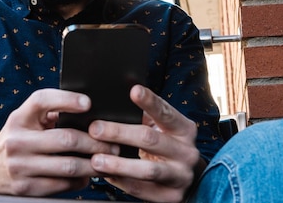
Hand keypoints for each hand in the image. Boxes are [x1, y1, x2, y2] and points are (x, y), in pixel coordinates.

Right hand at [0, 88, 117, 195]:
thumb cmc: (17, 139)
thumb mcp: (25, 120)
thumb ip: (50, 112)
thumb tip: (88, 109)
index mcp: (19, 118)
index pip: (41, 101)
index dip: (66, 100)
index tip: (88, 103)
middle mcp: (17, 141)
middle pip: (65, 139)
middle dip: (95, 142)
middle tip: (114, 143)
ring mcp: (20, 166)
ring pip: (68, 166)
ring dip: (94, 164)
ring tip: (109, 161)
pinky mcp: (26, 189)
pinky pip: (62, 185)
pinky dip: (81, 180)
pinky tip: (88, 175)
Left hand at [87, 85, 202, 202]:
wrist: (185, 177)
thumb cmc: (165, 144)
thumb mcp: (162, 128)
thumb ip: (144, 117)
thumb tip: (112, 101)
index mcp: (184, 129)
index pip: (166, 112)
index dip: (150, 101)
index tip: (134, 90)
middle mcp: (187, 152)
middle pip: (150, 139)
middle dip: (119, 133)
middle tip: (94, 129)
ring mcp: (181, 176)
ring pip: (147, 169)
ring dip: (118, 164)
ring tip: (96, 159)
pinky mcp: (172, 196)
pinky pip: (142, 190)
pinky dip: (121, 182)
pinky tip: (105, 175)